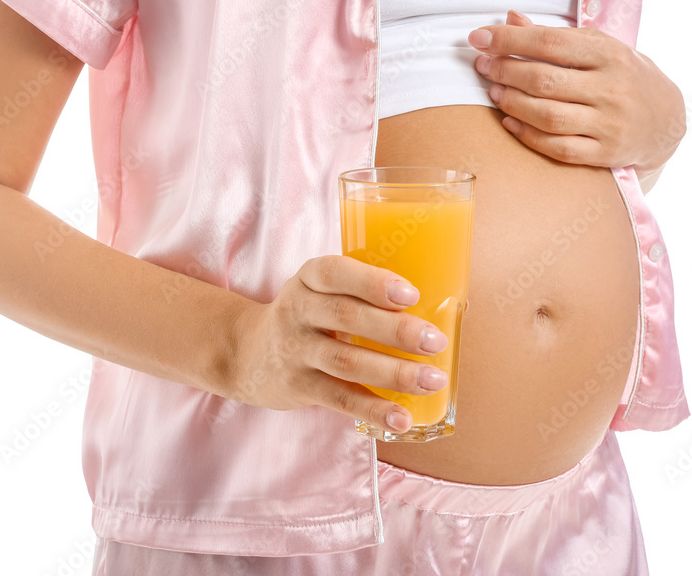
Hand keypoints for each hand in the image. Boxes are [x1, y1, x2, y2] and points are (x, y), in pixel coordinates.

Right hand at [226, 255, 450, 433]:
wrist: (246, 352)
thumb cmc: (308, 315)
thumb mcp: (321, 291)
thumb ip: (365, 294)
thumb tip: (445, 307)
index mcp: (309, 278)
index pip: (335, 272)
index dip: (372, 283)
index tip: (410, 294)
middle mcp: (298, 311)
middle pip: (347, 318)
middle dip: (395, 330)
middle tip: (436, 341)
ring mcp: (295, 350)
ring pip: (347, 362)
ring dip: (394, 373)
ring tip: (433, 380)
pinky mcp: (298, 386)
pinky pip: (339, 399)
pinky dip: (373, 410)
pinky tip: (401, 419)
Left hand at [468, 10, 686, 180]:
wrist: (665, 122)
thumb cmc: (621, 76)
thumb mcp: (598, 48)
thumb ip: (555, 36)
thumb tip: (510, 19)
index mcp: (610, 54)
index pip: (551, 43)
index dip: (509, 40)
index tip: (478, 37)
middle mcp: (612, 89)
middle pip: (545, 80)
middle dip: (505, 71)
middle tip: (483, 66)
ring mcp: (609, 124)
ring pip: (548, 116)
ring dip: (512, 103)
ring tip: (493, 92)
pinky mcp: (604, 153)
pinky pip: (558, 148)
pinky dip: (527, 135)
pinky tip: (508, 122)